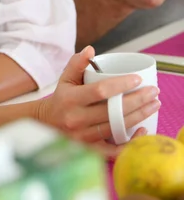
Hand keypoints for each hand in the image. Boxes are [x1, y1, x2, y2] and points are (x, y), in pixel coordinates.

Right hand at [38, 46, 159, 157]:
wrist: (46, 125)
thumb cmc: (61, 99)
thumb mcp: (65, 78)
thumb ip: (76, 63)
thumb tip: (91, 50)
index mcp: (71, 99)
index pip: (100, 91)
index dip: (121, 85)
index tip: (138, 79)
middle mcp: (77, 119)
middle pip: (113, 110)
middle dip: (137, 100)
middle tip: (154, 92)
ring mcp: (84, 137)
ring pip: (116, 127)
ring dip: (139, 116)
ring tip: (153, 105)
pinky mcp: (90, 150)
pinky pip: (113, 150)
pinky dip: (130, 142)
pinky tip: (142, 131)